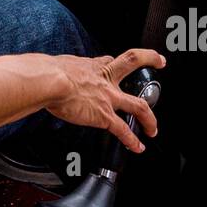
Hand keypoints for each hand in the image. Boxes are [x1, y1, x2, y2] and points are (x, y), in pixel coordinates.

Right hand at [45, 48, 164, 153]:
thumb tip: (47, 70)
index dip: (114, 62)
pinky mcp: (104, 116)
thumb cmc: (47, 73)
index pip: (109, 61)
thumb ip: (61, 69)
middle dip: (149, 59)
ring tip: (153, 128)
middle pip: (132, 63)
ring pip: (138, 105)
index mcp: (91, 66)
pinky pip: (123, 130)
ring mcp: (107, 97)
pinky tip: (137, 147)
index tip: (117, 63)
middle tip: (159, 61)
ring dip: (149, 118)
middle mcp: (104, 79)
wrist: (49, 81)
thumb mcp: (58, 64)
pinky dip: (132, 141)